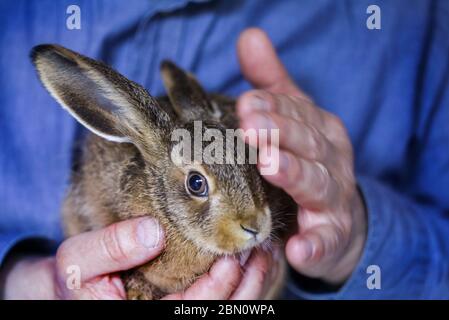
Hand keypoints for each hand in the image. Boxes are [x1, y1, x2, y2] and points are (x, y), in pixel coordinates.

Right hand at [1, 216, 280, 298]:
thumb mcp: (77, 260)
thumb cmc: (73, 276)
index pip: (192, 311)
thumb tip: (153, 232)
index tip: (231, 256)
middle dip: (247, 285)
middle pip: (221, 311)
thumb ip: (109, 248)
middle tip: (262, 251)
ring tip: (265, 252)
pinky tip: (253, 258)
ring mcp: (178, 308)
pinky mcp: (185, 298)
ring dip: (251, 282)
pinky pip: (222, 296)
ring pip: (228, 306)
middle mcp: (167, 316)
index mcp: (144, 317)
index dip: (217, 288)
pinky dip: (242, 280)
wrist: (72, 285)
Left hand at [236, 28, 366, 283]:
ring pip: (315, 184)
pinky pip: (324, 241)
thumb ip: (272, 83)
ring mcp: (333, 200)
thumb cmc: (308, 162)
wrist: (338, 220)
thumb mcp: (294, 120)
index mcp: (320, 131)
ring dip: (294, 174)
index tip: (245, 103)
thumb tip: (249, 36)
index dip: (272, 107)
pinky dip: (313, 244)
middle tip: (250, 125)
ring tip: (270, 165)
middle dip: (279, 132)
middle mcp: (330, 161)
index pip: (296, 113)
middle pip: (306, 143)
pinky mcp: (331, 236)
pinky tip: (297, 247)